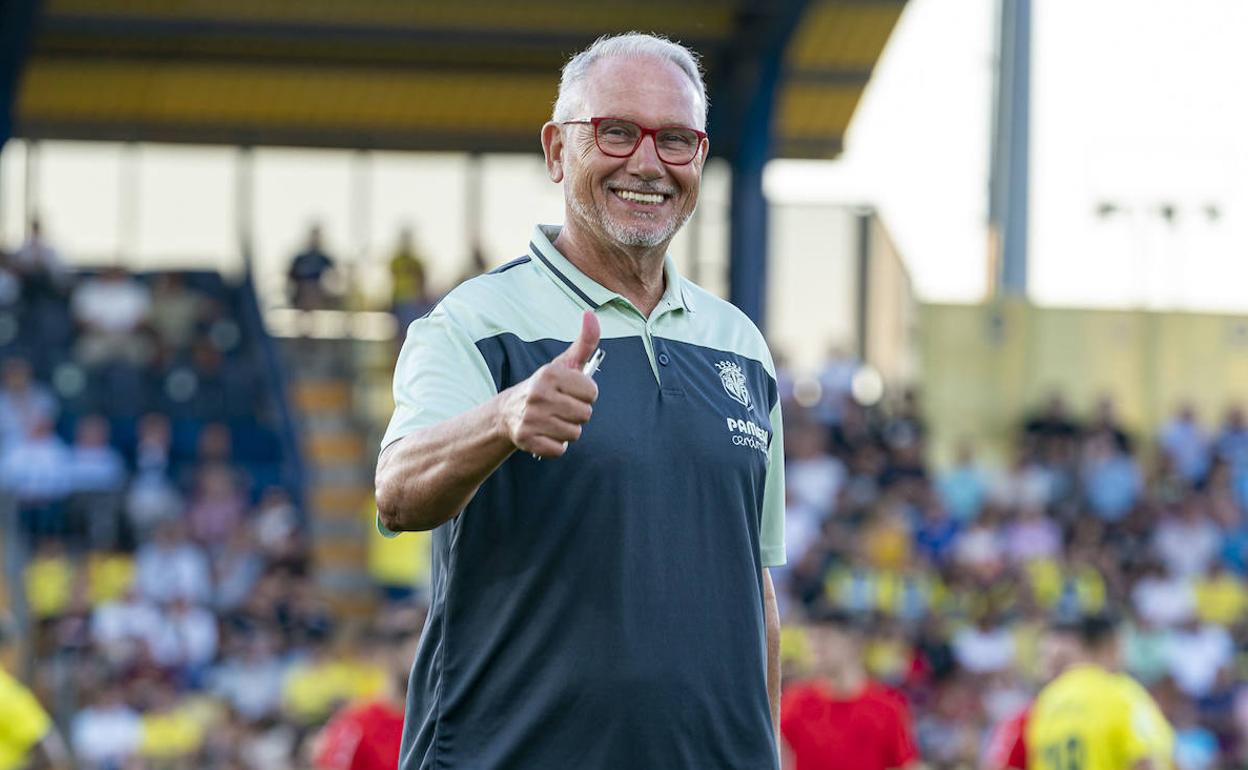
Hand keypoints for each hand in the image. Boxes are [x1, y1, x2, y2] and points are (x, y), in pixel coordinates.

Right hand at [499, 311, 599, 457]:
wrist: (509, 412)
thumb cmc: (547, 387)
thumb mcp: (565, 363)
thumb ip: (585, 341)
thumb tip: (591, 314)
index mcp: (550, 373)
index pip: (592, 392)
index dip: (586, 394)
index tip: (572, 392)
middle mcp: (538, 394)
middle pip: (585, 414)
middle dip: (578, 413)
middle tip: (561, 407)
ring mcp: (531, 417)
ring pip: (574, 433)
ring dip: (567, 430)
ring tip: (553, 420)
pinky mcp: (526, 439)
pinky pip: (560, 450)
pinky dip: (556, 445)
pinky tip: (545, 434)